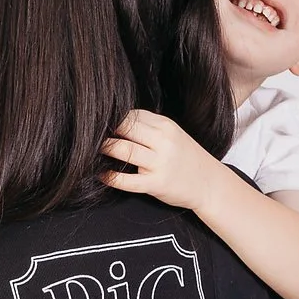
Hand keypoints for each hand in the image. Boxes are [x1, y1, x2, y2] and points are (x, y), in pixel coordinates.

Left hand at [101, 109, 232, 212]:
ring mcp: (160, 163)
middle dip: (104, 132)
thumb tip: (114, 120)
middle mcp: (163, 141)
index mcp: (165, 126)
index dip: (112, 119)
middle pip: (124, 129)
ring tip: (91, 151)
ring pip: (123, 150)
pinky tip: (101, 174)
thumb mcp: (172, 134)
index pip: (130, 115)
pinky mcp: (156, 183)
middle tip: (89, 136)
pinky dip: (110, 177)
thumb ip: (148, 126)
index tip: (97, 124)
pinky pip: (126, 180)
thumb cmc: (185, 157)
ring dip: (104, 150)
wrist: (209, 183)